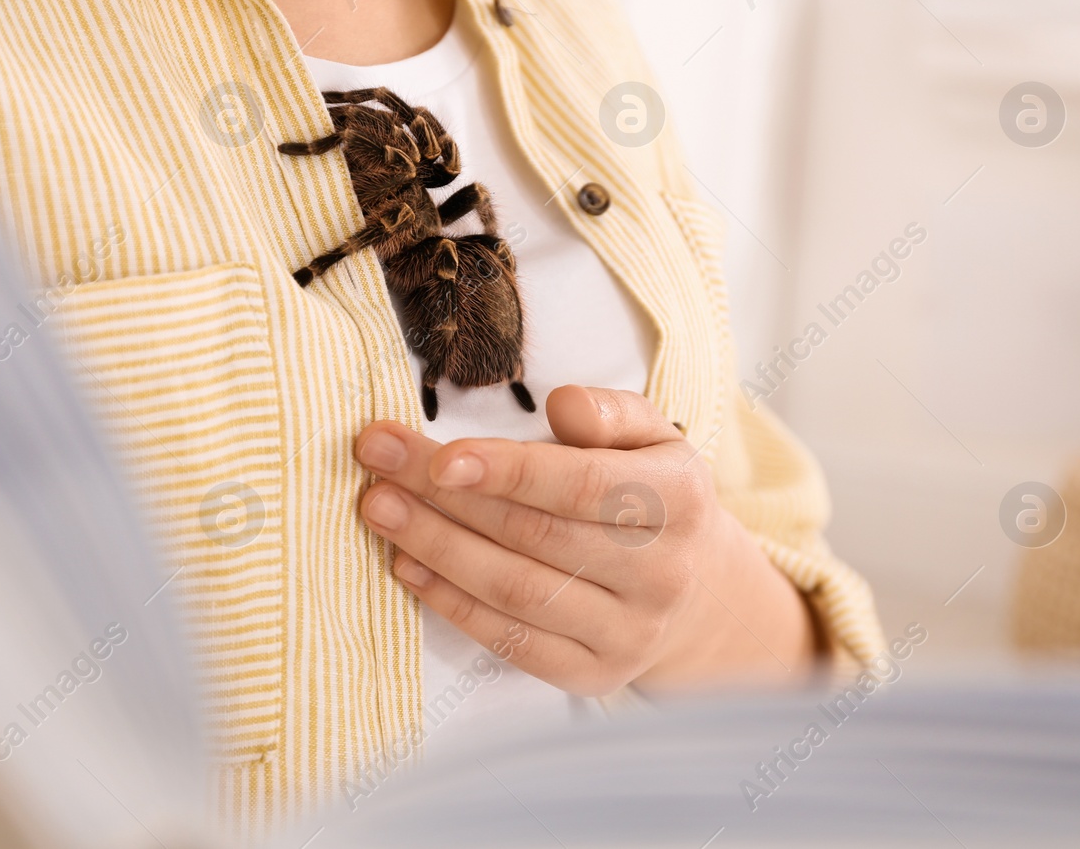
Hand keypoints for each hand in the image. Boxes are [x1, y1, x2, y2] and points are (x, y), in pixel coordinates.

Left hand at [354, 386, 819, 695]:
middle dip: (446, 498)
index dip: (508, 471)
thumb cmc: (654, 496)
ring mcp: (629, 633)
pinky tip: (408, 564)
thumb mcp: (653, 437)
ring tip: (379, 508)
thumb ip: (611, 412)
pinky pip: (512, 642)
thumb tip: (562, 403)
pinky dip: (452, 603)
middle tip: (379, 461)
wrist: (701, 595)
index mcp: (679, 501)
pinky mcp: (595, 677)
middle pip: (536, 535)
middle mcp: (661, 574)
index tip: (440, 457)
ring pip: (517, 592)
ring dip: (437, 548)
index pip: (581, 486)